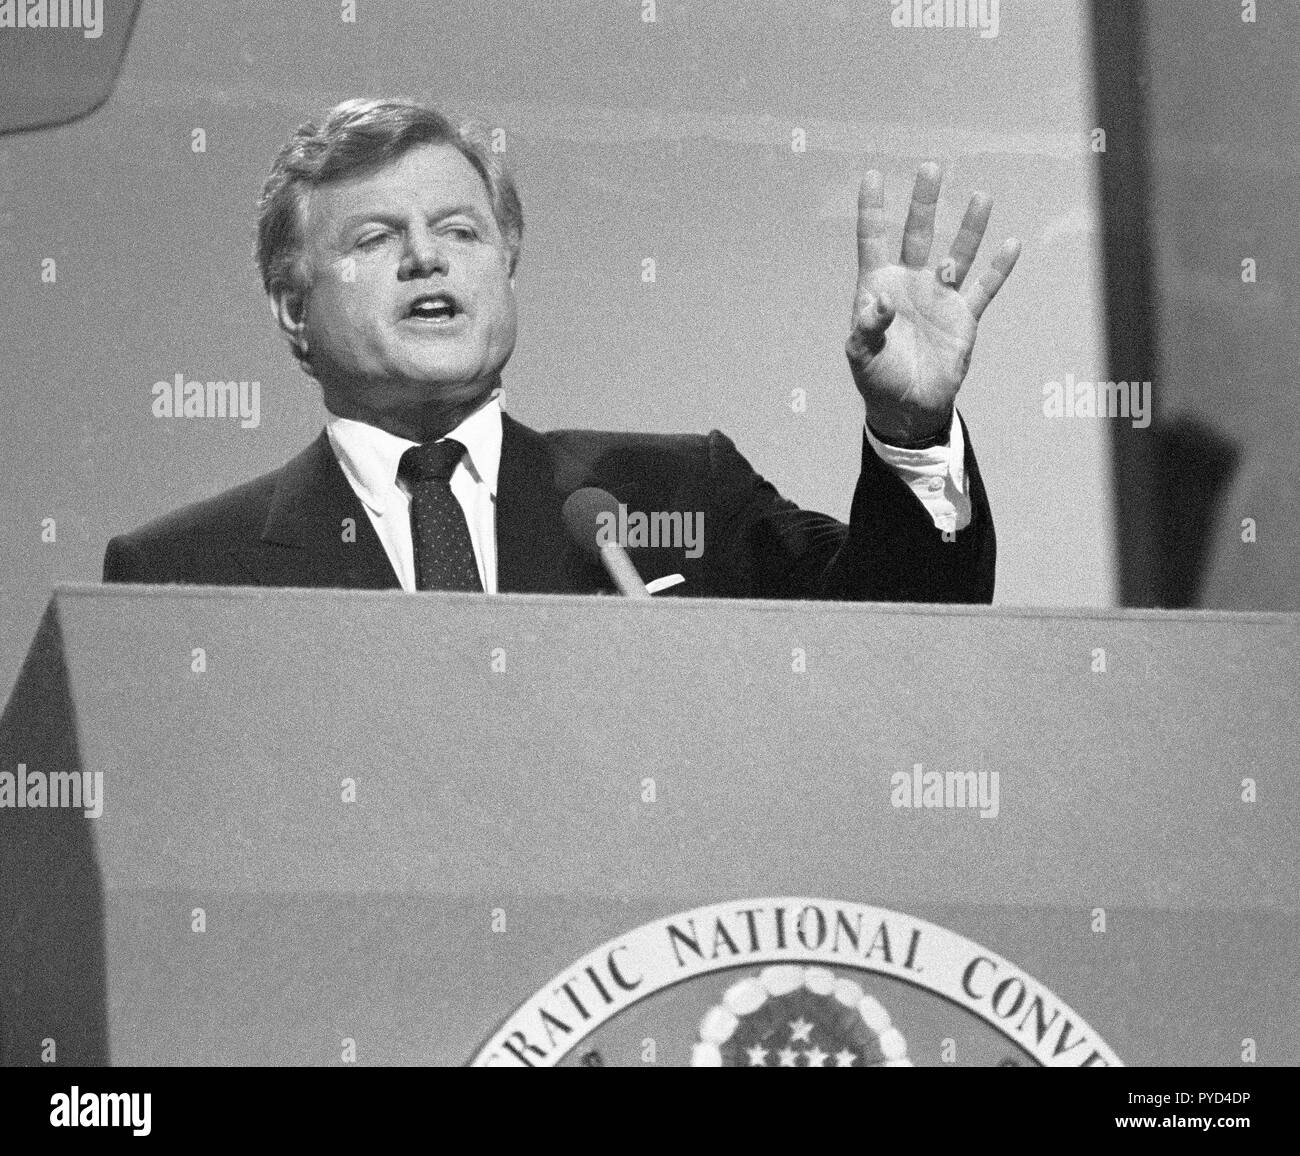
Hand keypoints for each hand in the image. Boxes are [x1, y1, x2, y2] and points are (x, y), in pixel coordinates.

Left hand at [846, 163, 1019, 444]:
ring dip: (969, 227)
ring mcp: (939, 297)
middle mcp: (910, 284)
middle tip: (932, 168)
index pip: (873, 240)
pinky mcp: (964, 317)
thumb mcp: (861, 355)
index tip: (873, 176)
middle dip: (924, 202)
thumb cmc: (877, 379)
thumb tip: (875, 301)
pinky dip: (998, 269)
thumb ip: (865, 327)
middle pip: (917, 234)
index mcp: (878, 287)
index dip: (872, 209)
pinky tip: (1010, 245)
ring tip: (982, 196)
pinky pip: (984, 288)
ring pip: (957, 253)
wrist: (908, 406)